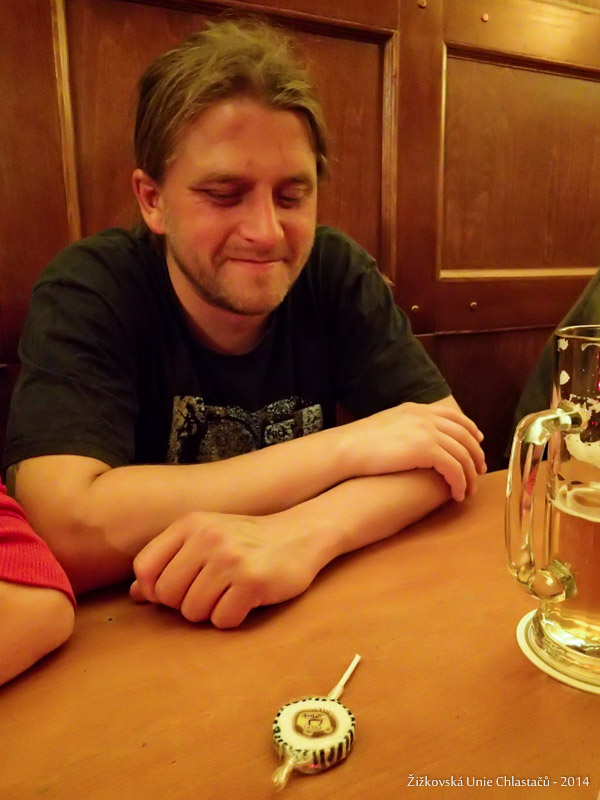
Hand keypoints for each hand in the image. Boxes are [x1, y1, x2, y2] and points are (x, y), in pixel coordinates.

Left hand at [130, 511, 324, 627]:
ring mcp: (230, 558)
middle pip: (166, 594)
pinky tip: (246, 600)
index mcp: (190, 524)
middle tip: (210, 592)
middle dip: (184, 603)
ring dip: (209, 612)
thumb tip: (136, 594)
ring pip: (192, 612)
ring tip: (229, 594)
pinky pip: (222, 620)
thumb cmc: (247, 541)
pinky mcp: (252, 581)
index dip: (154, 588)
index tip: (177, 589)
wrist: (300, 534)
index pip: (144, 567)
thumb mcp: (205, 538)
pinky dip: (232, 618)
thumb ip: (169, 561)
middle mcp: (207, 537)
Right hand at [339, 401, 485, 500]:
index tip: (478, 441)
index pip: (453, 415)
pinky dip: (460, 483)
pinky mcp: (427, 450)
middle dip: (476, 454)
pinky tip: (457, 495)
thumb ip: (403, 427)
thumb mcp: (385, 425)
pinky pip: (454, 468)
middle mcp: (426, 417)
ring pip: (463, 454)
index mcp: (417, 409)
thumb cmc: (358, 443)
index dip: (469, 429)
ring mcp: (428, 432)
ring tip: (469, 490)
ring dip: (470, 474)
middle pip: (464, 434)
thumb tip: (408, 439)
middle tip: (480, 471)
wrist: (347, 448)